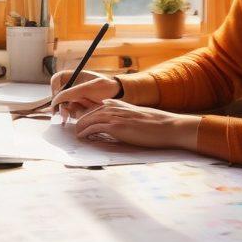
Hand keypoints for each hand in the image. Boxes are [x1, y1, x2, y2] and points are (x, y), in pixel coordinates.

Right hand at [49, 69, 120, 121]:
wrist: (117, 96)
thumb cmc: (105, 87)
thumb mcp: (87, 88)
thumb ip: (70, 93)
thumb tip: (56, 100)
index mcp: (73, 76)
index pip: (57, 79)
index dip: (54, 87)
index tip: (57, 95)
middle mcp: (72, 87)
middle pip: (57, 94)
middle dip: (58, 104)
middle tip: (62, 114)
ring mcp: (74, 97)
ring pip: (62, 105)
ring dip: (65, 111)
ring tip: (69, 117)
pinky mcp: (78, 107)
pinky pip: (70, 112)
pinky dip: (72, 115)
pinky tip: (77, 116)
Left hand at [73, 99, 200, 150]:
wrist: (167, 127)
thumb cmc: (155, 124)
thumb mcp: (137, 115)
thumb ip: (125, 115)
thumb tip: (118, 123)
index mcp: (119, 104)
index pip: (96, 107)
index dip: (87, 115)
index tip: (81, 122)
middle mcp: (114, 107)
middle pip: (89, 113)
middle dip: (80, 120)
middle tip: (74, 129)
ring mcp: (114, 116)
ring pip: (88, 119)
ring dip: (80, 127)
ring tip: (76, 134)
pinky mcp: (116, 127)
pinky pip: (93, 128)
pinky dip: (85, 132)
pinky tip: (81, 137)